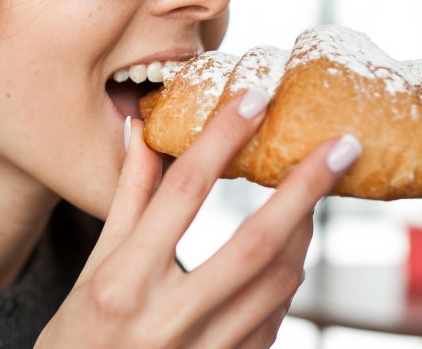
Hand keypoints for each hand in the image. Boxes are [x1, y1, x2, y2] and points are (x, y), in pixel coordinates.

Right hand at [37, 92, 361, 347]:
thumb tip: (138, 130)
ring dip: (304, 231)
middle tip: (343, 145)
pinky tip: (291, 250)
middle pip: (254, 242)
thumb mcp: (90, 273)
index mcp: (122, 281)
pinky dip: (288, 278)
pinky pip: (276, 319)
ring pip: (277, 284)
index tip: (256, 98)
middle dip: (305, 189)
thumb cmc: (78, 340)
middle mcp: (167, 319)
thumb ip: (125, 202)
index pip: (182, 192)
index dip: (222, 139)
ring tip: (318, 193)